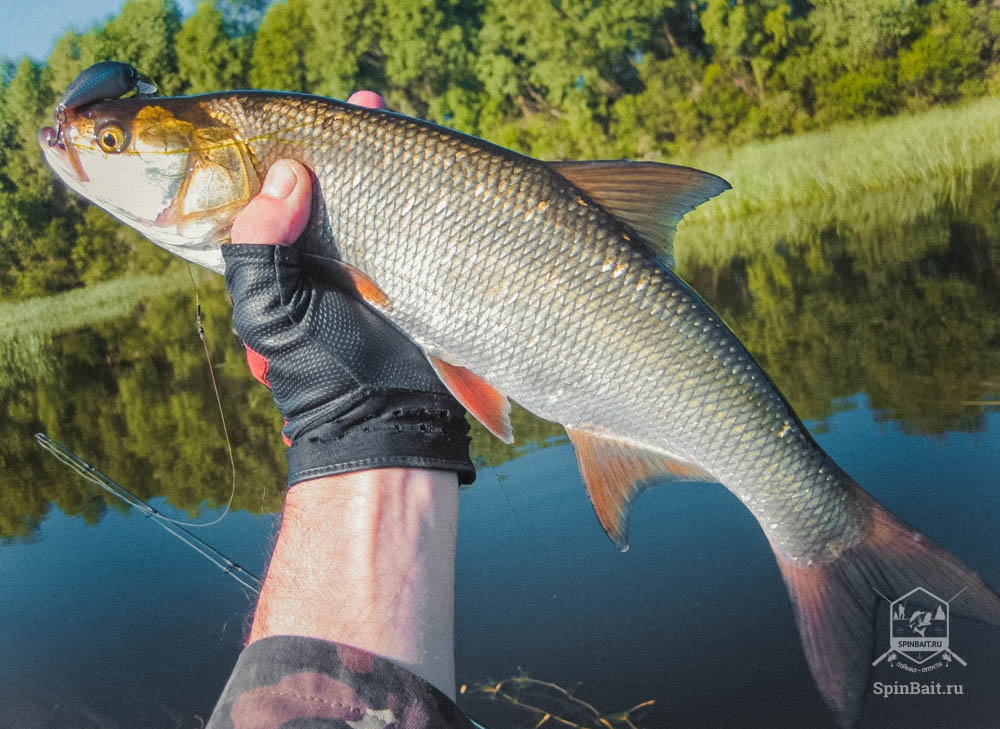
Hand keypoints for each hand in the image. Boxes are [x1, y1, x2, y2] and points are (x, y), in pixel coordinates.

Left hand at [224, 139, 472, 487]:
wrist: (389, 428)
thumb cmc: (319, 377)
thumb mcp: (268, 312)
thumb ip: (258, 244)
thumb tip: (288, 175)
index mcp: (283, 263)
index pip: (279, 194)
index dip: (288, 152)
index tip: (303, 120)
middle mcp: (328, 260)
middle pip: (334, 188)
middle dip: (347, 146)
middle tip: (365, 110)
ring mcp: (377, 268)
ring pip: (378, 202)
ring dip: (388, 161)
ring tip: (392, 120)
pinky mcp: (420, 279)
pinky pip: (417, 227)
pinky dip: (423, 194)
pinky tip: (429, 167)